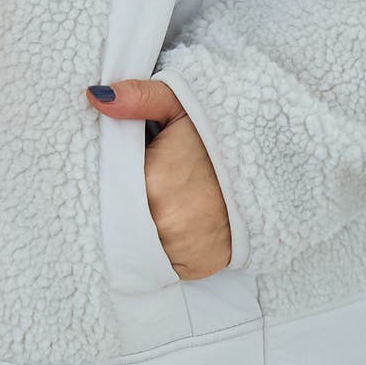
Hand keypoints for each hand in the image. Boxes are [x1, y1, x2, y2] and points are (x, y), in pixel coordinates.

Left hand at [87, 79, 230, 279]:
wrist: (271, 170)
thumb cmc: (220, 137)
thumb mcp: (181, 106)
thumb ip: (137, 99)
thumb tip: (94, 97)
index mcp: (153, 183)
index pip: (109, 190)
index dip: (112, 183)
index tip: (123, 173)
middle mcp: (165, 224)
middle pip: (122, 221)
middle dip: (125, 208)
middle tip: (143, 188)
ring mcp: (180, 250)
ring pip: (139, 247)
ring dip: (143, 232)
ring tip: (164, 207)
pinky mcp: (195, 267)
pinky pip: (162, 263)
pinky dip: (165, 249)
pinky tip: (176, 228)